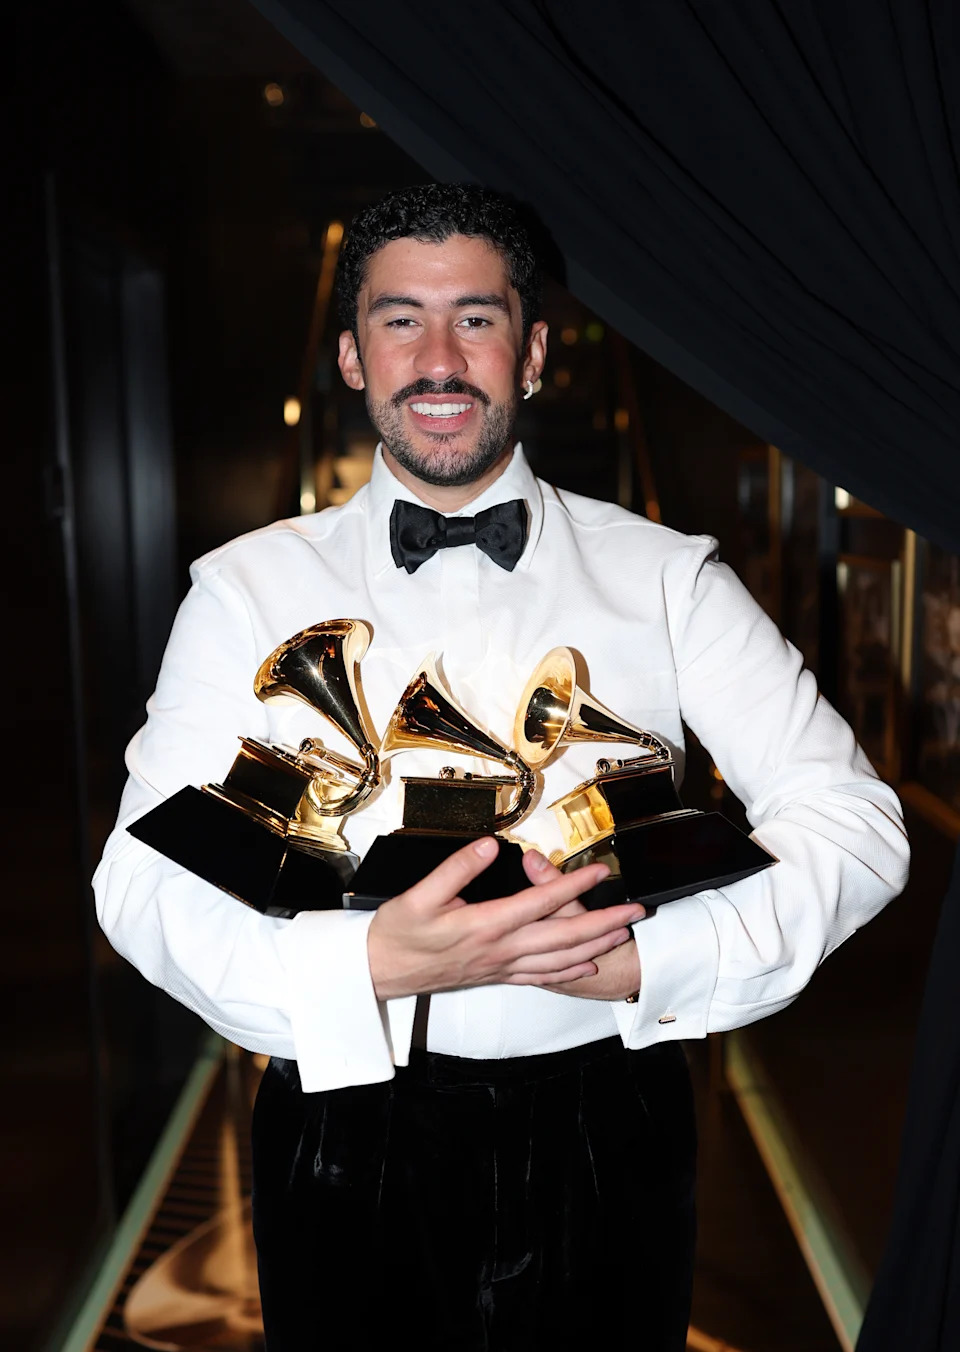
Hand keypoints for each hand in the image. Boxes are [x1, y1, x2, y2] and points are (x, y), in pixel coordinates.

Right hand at [366, 837, 645, 1000]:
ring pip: (559, 958)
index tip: (600, 871)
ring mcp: (501, 966)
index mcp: (486, 925)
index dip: (574, 886)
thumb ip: (457, 868)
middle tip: (636, 910)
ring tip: (624, 933)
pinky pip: (542, 976)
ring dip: (595, 945)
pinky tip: (587, 963)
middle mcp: (501, 949)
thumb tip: (489, 845)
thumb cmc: (399, 932)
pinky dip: (569, 970)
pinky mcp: (496, 975)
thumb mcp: (421, 894)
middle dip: (604, 922)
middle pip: (564, 935)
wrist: (381, 972)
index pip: (541, 903)